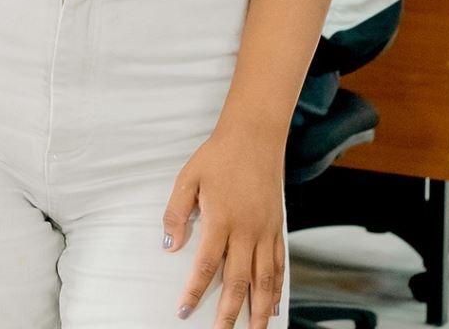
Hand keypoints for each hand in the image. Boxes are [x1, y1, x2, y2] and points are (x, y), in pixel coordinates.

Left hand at [162, 127, 286, 326]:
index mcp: (221, 220)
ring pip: (264, 280)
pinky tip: (273, 305)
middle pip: (238, 281)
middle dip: (229, 313)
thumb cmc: (217, 157)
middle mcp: (247, 231)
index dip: (195, 291)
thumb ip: (176, 214)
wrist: (255, 137)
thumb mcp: (187, 179)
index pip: (206, 265)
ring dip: (259, 310)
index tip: (184, 311)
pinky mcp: (278, 227)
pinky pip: (279, 265)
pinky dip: (277, 289)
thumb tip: (168, 246)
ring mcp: (266, 231)